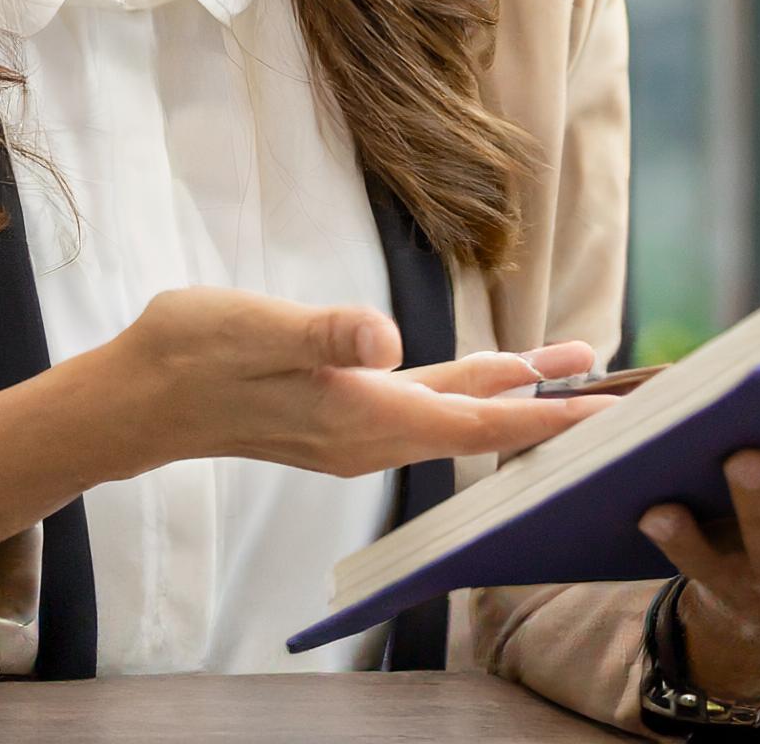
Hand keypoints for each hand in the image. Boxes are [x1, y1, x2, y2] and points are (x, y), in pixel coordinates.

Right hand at [0, 286, 614, 561]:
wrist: (139, 394)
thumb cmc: (193, 352)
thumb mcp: (259, 326)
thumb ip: (326, 333)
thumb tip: (388, 340)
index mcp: (362, 414)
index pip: (476, 417)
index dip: (548, 414)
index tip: (609, 414)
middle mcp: (369, 433)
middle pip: (481, 420)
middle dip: (552, 406)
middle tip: (620, 388)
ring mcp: (354, 428)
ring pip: (455, 410)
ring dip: (514, 391)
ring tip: (569, 367)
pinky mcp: (339, 413)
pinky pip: (424, 403)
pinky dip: (468, 385)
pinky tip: (482, 371)